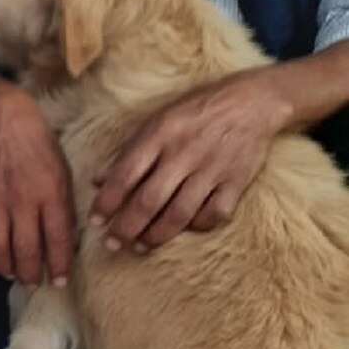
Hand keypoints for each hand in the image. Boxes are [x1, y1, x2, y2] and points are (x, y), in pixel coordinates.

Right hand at [0, 83, 75, 285]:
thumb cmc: (37, 140)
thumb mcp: (62, 168)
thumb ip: (63, 203)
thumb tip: (65, 236)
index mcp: (51, 191)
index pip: (58, 240)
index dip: (60, 266)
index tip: (60, 282)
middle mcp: (23, 201)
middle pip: (28, 252)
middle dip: (33, 275)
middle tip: (36, 284)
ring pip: (1, 251)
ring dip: (10, 269)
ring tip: (16, 275)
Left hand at [89, 72, 285, 251]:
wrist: (252, 100)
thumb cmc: (196, 111)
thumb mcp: (157, 120)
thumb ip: (128, 152)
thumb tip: (97, 181)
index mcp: (160, 134)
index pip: (125, 174)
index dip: (107, 202)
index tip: (95, 222)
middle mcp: (184, 152)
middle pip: (150, 201)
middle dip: (126, 228)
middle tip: (112, 244)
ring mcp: (213, 168)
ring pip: (180, 214)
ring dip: (156, 236)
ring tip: (139, 247)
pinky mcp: (237, 180)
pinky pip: (215, 214)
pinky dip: (198, 227)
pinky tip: (184, 230)